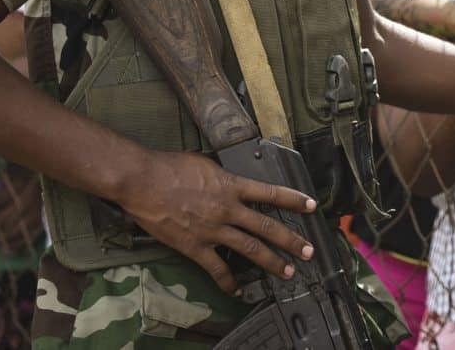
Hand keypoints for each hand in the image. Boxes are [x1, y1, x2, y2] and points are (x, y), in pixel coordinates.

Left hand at [0, 166, 44, 254]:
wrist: (62, 173)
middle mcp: (27, 202)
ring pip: (13, 232)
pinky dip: (16, 245)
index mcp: (20, 187)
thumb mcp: (19, 169)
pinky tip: (5, 250)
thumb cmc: (37, 169)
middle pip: (1, 221)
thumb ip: (3, 180)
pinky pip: (29, 238)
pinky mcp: (44, 221)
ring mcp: (37, 214)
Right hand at [116, 150, 319, 295]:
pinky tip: (237, 290)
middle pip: (267, 226)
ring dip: (271, 262)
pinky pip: (217, 268)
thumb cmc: (170, 168)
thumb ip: (222, 176)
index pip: (270, 193)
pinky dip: (228, 281)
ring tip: (287, 272)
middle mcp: (227, 209)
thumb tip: (229, 180)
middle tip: (308, 251)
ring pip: (249, 249)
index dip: (294, 199)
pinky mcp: (195, 246)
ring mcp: (213, 229)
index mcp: (231, 185)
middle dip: (291, 240)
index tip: (311, 206)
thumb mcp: (205, 164)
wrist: (143, 181)